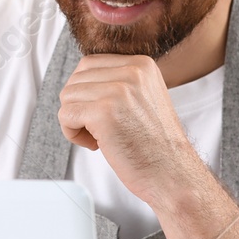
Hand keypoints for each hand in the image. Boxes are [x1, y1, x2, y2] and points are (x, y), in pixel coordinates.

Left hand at [57, 54, 208, 205]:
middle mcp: (131, 72)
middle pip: (76, 80)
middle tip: (98, 130)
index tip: (103, 115)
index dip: (86, 93)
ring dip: (75, 122)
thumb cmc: (154, 145)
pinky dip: (72, 133)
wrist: (172, 174)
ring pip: (67, 97)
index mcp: (142, 65)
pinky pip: (66, 115)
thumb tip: (78, 80)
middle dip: (79, 107)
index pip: (89, 64)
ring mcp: (118, 90)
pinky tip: (95, 145)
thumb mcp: (143, 99)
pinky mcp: (103, 112)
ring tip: (98, 138)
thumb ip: (118, 83)